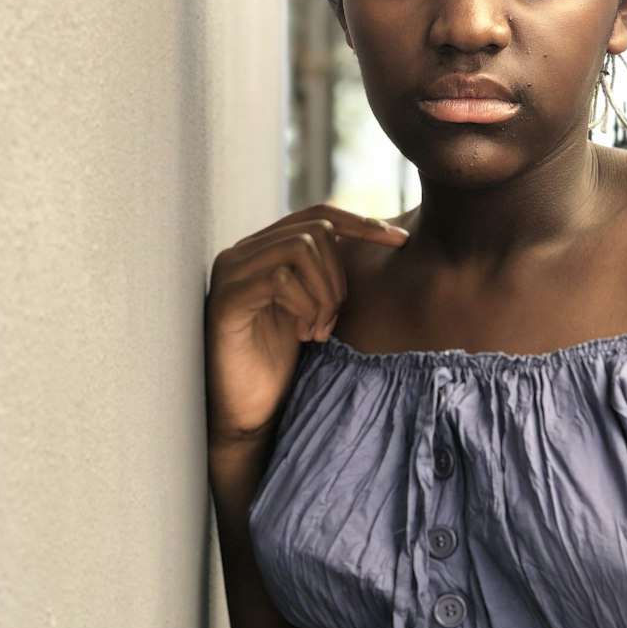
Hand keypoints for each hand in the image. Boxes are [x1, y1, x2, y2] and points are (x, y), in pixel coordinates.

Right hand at [204, 204, 408, 444]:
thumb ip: (329, 274)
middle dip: (339, 276)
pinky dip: (304, 306)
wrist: (252, 412)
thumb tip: (385, 238)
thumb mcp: (315, 308)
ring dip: (324, 293)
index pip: (318, 215)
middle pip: (315, 231)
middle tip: (334, 321)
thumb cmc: (284, 363)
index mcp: (265, 250)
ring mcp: (230, 273)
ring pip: (300, 249)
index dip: (362, 223)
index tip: (400, 241)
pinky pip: (280, 280)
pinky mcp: (225, 300)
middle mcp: (242, 253)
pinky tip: (302, 334)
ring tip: (319, 330)